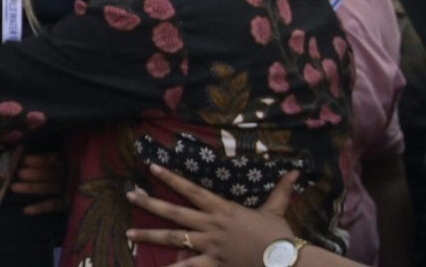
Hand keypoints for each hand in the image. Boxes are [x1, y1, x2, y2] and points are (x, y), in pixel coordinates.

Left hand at [12, 151, 66, 214]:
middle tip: (18, 173)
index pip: (53, 160)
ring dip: (31, 187)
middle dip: (34, 173)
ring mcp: (71, 191)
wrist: (92, 203)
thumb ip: (50, 159)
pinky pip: (54, 206)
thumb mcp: (66, 161)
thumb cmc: (72, 175)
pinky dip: (40, 208)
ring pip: (50, 188)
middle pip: (51, 174)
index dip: (38, 160)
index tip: (23, 159)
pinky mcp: (70, 205)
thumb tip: (23, 157)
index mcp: (69, 161)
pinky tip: (26, 210)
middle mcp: (71, 175)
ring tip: (14, 187)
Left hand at [124, 163, 298, 266]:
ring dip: (150, 236)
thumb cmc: (278, 236)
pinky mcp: (214, 264)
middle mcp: (211, 225)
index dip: (171, 178)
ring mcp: (210, 246)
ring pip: (174, 239)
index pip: (191, 190)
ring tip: (129, 233)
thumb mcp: (277, 210)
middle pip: (174, 212)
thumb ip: (281, 190)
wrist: (284, 261)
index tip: (152, 168)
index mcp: (222, 209)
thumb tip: (296, 171)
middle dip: (150, 203)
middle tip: (129, 195)